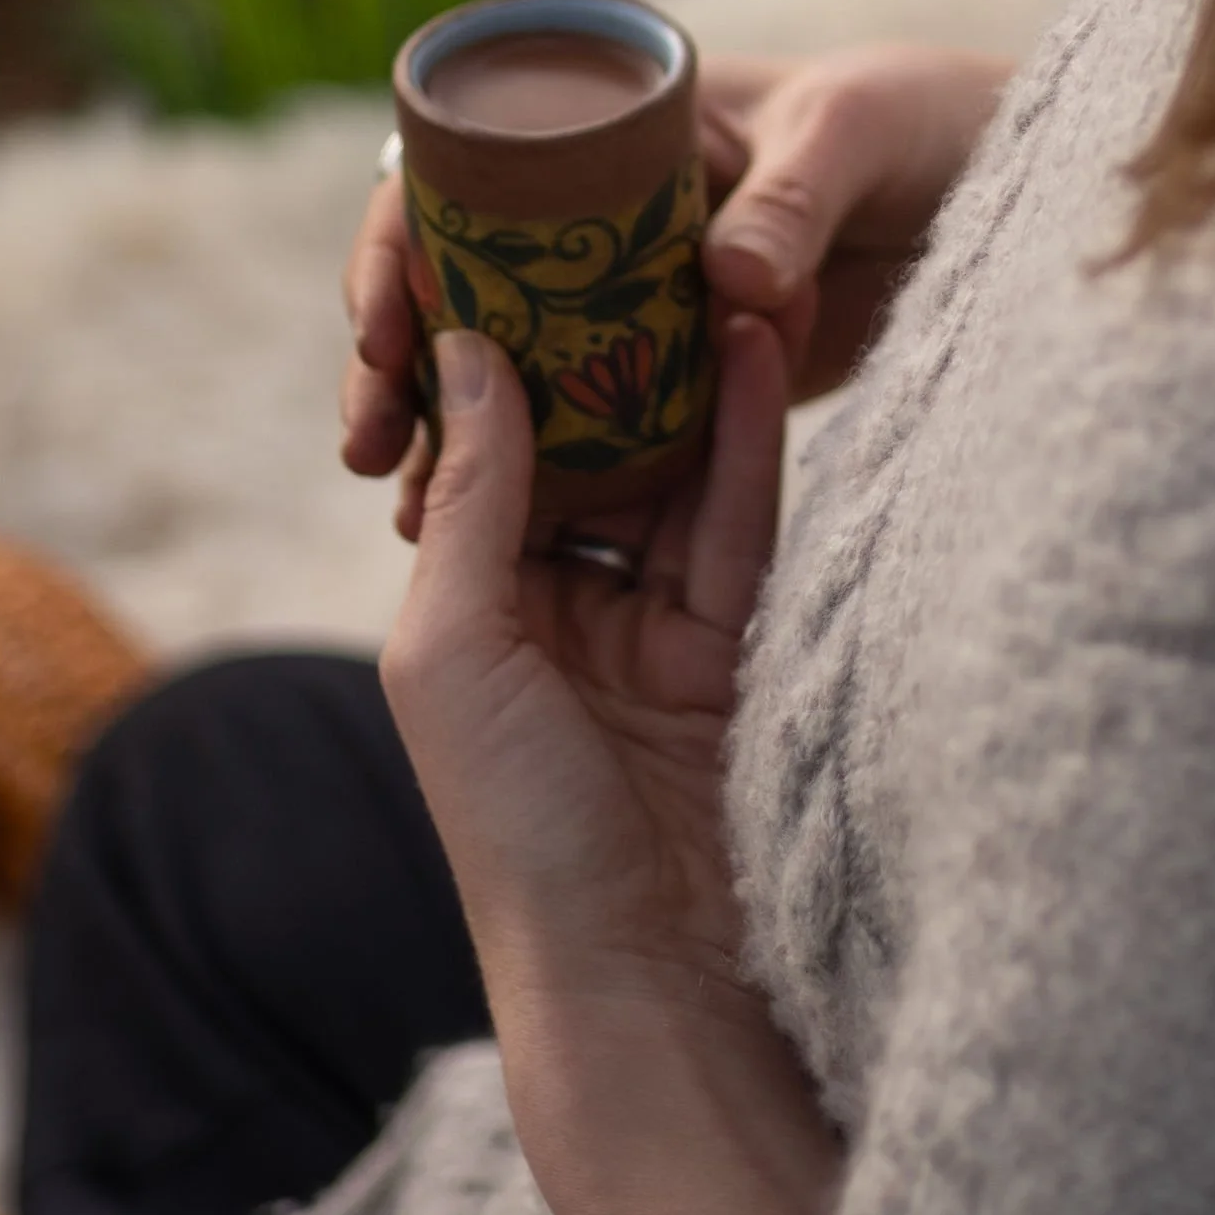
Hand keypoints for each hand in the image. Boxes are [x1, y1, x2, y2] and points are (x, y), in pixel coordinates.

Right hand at [341, 42, 1008, 535]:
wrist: (1008, 175)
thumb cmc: (929, 120)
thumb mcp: (858, 135)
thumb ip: (797, 203)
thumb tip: (730, 281)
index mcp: (621, 125)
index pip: (461, 173)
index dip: (399, 245)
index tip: (383, 328)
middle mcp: (610, 209)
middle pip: (464, 283)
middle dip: (402, 360)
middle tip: (368, 445)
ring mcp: (646, 294)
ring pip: (518, 365)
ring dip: (456, 432)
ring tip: (406, 516)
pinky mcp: (694, 369)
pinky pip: (601, 418)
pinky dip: (549, 469)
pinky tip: (502, 537)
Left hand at [383, 316, 838, 1214]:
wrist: (644, 977)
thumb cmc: (514, 831)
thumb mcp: (456, 650)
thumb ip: (478, 497)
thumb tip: (474, 350)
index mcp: (464, 613)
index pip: (480, 454)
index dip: (496, 358)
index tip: (513, 252)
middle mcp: (553, 610)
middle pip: (583, 449)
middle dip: (603, 351)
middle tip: (626, 238)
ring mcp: (648, 625)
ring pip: (670, 468)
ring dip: (687, 373)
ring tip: (707, 266)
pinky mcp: (735, 641)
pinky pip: (741, 513)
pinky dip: (750, 431)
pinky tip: (758, 346)